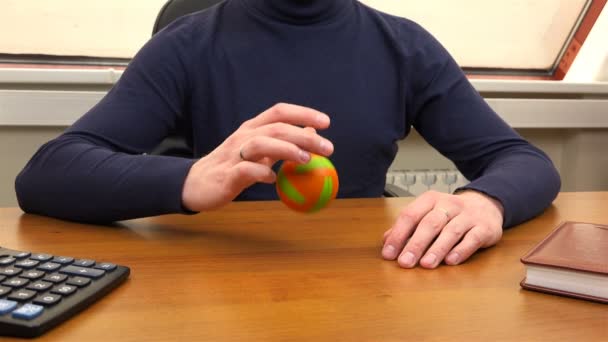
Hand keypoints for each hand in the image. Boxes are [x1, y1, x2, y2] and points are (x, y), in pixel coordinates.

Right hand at [181, 103, 333, 211]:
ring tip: (306, 159)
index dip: (303, 113)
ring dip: (286, 149)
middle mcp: (243, 136)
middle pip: (276, 128)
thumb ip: (283, 142)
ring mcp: (234, 155)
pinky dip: (261, 173)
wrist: (196, 184)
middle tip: (328, 147)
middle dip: (304, 136)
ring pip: (260, 144)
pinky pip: (244, 170)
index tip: (326, 123)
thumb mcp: (260, 152)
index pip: (279, 112)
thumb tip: (311, 133)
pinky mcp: (226, 175)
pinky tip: (273, 179)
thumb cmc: (232, 166)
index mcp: (252, 128)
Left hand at [381, 190, 503, 267]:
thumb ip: (407, 227)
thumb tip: (385, 241)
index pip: (410, 215)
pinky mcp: (485, 228)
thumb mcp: (427, 213)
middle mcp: (449, 205)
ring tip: (426, 264)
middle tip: (405, 262)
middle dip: (416, 244)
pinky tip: (451, 261)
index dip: (398, 235)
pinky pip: (472, 239)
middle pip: (430, 223)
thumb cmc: (450, 214)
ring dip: (437, 249)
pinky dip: (461, 250)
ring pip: (451, 231)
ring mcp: (468, 216)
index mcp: (430, 200)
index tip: (388, 254)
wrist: (486, 204)